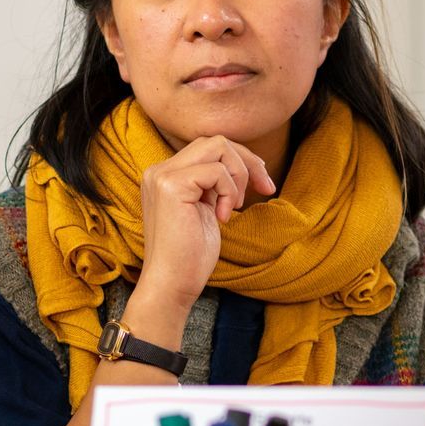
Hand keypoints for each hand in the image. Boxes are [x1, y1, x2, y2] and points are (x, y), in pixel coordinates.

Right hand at [129, 135, 275, 333]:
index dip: (241, 160)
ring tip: (234, 207)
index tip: (263, 184)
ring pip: (218, 146)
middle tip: (265, 188)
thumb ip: (213, 186)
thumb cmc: (190, 256)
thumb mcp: (205, 210)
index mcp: (165, 175)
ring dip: (239, 175)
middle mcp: (159, 170)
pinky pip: (217, 170)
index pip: (209, 147)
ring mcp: (162, 176)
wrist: (171, 284)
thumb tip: (244, 163)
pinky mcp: (172, 186)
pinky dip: (229, 191)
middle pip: (215, 141)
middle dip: (247, 161)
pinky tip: (223, 217)